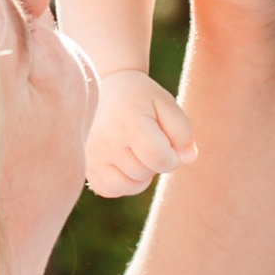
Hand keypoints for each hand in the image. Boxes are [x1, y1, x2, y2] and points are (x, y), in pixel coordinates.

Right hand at [85, 64, 196, 197]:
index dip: (172, 156)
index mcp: (130, 124)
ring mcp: (92, 156)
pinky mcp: (85, 166)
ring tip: (135, 151)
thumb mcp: (164, 102)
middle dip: (154, 161)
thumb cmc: (137, 96)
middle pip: (145, 173)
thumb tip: (188, 158)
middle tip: (146, 139)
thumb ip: (182, 131)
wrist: (97, 85)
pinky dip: (121, 182)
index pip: (160, 160)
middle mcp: (107, 142)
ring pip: (128, 186)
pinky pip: (110, 189)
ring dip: (139, 174)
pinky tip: (122, 162)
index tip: (166, 142)